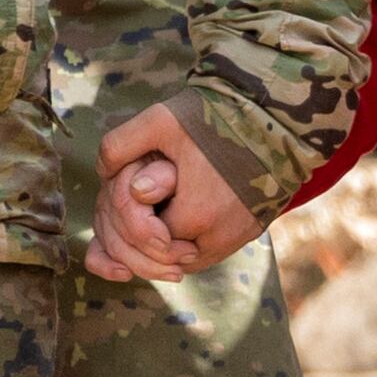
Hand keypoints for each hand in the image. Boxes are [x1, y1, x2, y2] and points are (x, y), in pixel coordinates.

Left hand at [89, 98, 262, 282]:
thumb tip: (102, 173)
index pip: (142, 240)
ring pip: (183, 262)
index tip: (133, 189)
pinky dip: (186, 243)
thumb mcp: (159, 121)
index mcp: (195, 215)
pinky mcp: (250, 233)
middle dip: (141, 236)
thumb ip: (119, 145)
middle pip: (161, 259)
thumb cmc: (215, 116)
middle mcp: (219, 238)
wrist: (273, 115)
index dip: (128, 216)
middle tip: (138, 201)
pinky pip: (207, 254)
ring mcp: (237, 238)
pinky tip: (177, 215)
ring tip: (154, 210)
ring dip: (162, 245)